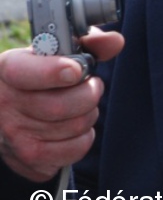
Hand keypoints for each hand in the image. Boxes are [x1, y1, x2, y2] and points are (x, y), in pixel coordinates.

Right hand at [0, 29, 123, 181]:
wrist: (8, 115)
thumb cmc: (40, 78)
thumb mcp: (55, 54)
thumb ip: (88, 43)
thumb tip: (115, 41)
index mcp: (7, 70)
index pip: (25, 72)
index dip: (54, 71)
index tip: (76, 69)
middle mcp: (5, 104)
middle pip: (62, 105)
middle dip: (90, 93)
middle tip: (91, 86)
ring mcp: (14, 135)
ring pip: (75, 126)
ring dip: (88, 114)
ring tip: (79, 106)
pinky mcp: (29, 158)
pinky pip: (76, 148)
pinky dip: (84, 137)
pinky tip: (72, 128)